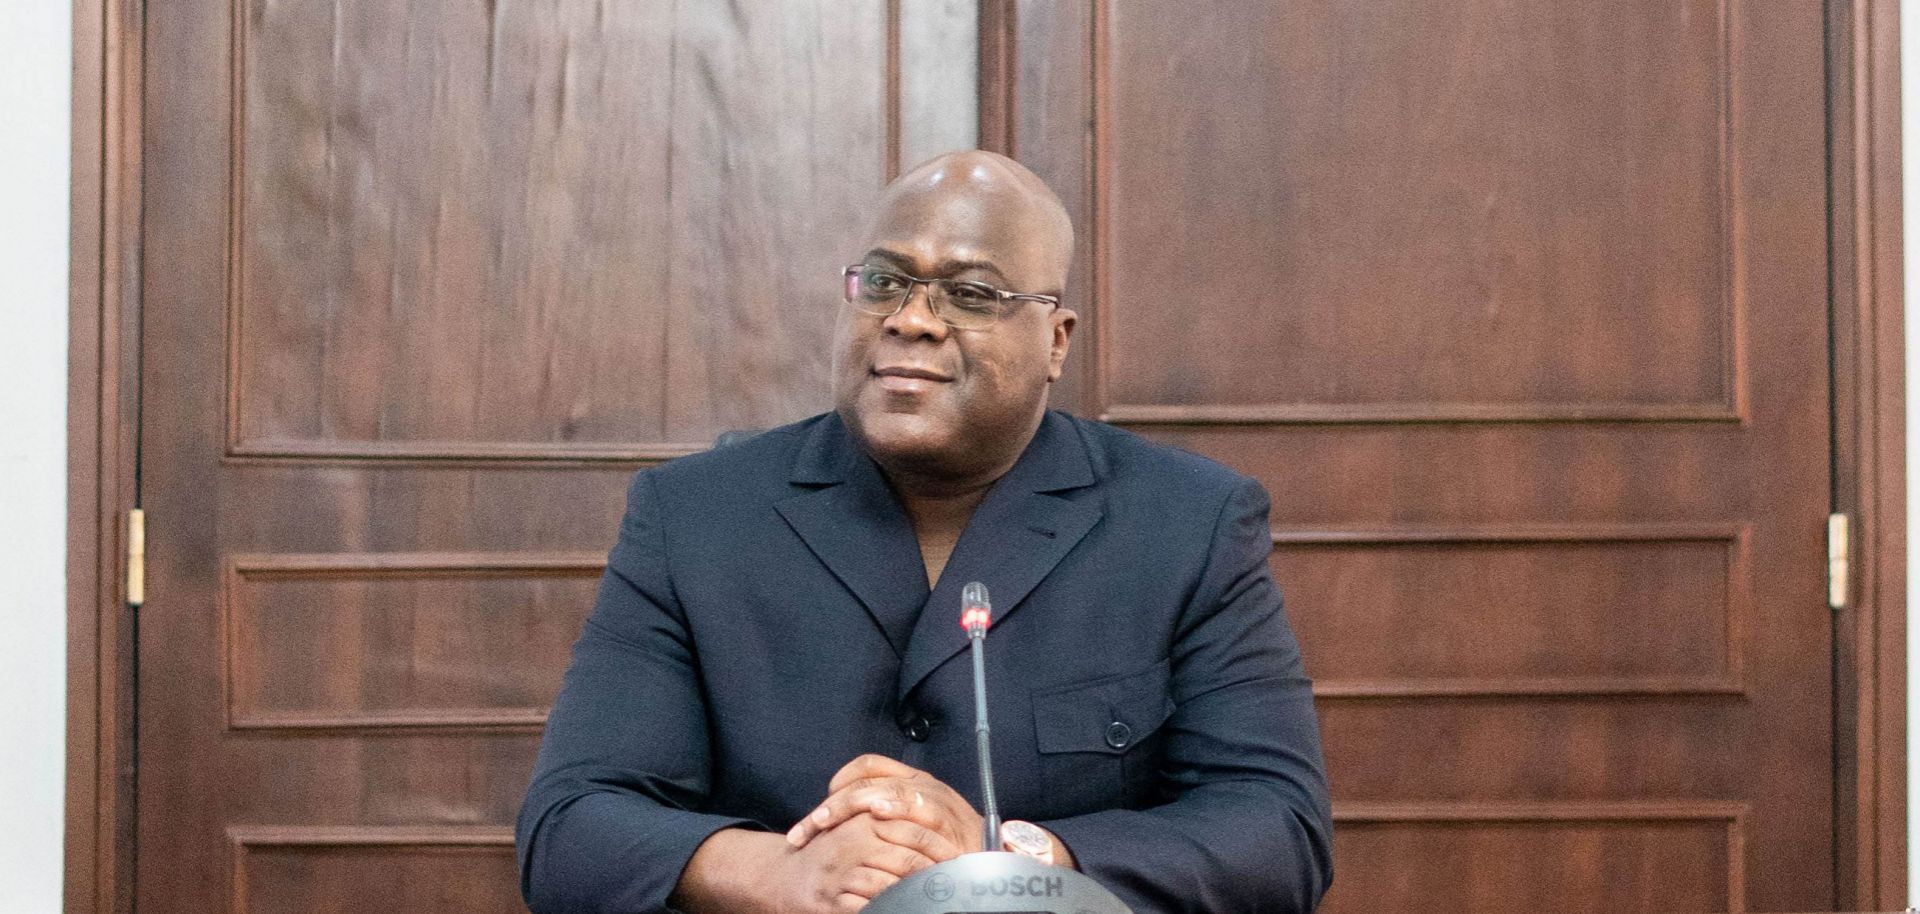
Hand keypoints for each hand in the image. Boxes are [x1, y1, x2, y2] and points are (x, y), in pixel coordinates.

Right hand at [770, 813, 959, 913]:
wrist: (789, 877)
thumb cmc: (833, 851)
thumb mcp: (859, 826)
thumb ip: (892, 822)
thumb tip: (940, 824)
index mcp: (864, 819)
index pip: (914, 833)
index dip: (942, 849)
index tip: (960, 861)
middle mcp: (853, 842)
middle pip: (908, 861)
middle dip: (935, 876)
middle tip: (955, 885)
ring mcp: (842, 873)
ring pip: (892, 887)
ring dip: (916, 897)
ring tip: (934, 899)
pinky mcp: (832, 901)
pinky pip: (872, 909)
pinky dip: (891, 911)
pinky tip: (904, 909)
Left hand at [786, 754, 984, 857]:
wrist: (990, 863)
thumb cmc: (949, 847)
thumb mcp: (915, 825)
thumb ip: (887, 816)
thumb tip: (843, 818)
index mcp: (913, 781)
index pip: (869, 766)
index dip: (840, 781)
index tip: (820, 811)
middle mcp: (923, 785)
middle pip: (868, 781)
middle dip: (832, 804)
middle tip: (808, 828)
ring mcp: (936, 801)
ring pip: (886, 791)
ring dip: (850, 805)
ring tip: (824, 821)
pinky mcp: (949, 820)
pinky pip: (918, 810)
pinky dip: (896, 808)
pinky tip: (875, 814)